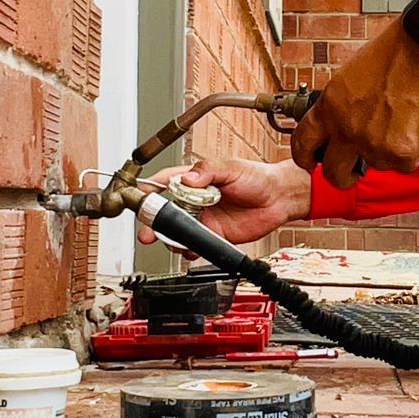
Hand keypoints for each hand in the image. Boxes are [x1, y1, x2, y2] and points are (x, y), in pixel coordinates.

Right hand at [136, 157, 311, 248]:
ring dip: (171, 238)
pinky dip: (189, 249)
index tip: (139, 197)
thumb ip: (208, 171)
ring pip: (177, 231)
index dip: (150, 190)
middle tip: (148, 231)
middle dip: (154, 222)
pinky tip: (191, 248)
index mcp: (195, 180)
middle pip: (166, 211)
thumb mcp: (231, 168)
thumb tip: (187, 178)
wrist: (279, 199)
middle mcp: (196, 200)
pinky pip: (195, 245)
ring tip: (172, 241)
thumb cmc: (257, 178)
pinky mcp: (214, 235)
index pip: (166, 182)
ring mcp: (204, 219)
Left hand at [289, 19, 418, 190]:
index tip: (311, 162)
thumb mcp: (353, 76)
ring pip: (377, 165)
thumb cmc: (395, 52)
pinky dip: (412, 153)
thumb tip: (348, 123)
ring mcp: (374, 144)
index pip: (303, 143)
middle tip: (352, 172)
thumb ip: (345, 105)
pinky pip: (404, 165)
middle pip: (334, 173)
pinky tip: (416, 130)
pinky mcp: (403, 152)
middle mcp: (348, 130)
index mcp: (330, 107)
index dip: (305, 157)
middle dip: (342, 176)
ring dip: (387, 154)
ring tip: (401, 126)